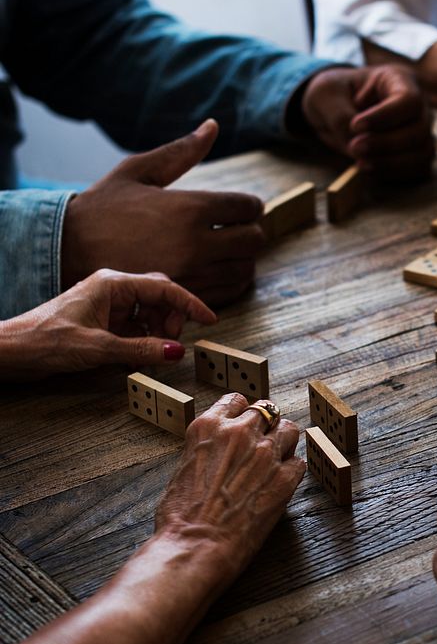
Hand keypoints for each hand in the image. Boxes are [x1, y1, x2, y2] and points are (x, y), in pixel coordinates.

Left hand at [0, 269, 215, 379]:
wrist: (12, 351)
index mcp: (113, 285)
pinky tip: (135, 359)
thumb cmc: (46, 341)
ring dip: (156, 334)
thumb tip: (177, 352)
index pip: (164, 289)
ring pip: (148, 315)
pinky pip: (134, 328)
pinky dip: (141, 342)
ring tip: (151, 355)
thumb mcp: (99, 348)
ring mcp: (107, 306)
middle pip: (159, 298)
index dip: (190, 304)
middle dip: (172, 320)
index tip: (209, 320)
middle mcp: (113, 290)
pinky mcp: (102, 322)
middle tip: (173, 343)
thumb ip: (141, 349)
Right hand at [61, 120, 265, 306]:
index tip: (241, 207)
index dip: (250, 205)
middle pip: (254, 240)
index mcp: (189, 207)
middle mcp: (195, 243)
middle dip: (250, 231)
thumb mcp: (138, 171)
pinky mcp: (184, 297)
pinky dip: (231, 281)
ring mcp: (192, 274)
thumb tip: (213, 126)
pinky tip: (215, 268)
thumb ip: (180, 152)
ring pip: (245, 269)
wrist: (66, 251)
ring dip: (242, 257)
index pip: (248, 206)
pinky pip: (229, 292)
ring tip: (225, 248)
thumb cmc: (102, 207)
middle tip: (235, 227)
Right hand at [155, 394, 305, 587]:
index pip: (236, 401)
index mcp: (209, 427)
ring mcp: (266, 453)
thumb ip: (207, 449)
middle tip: (262, 442)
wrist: (195, 546)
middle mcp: (240, 433)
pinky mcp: (285, 477)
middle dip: (266, 425)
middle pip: (267, 411)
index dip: (242, 413)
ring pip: (289, 430)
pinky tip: (279, 483)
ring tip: (274, 461)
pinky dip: (291, 471)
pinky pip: (298, 463)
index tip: (243, 424)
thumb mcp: (184, 467)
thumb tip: (219, 452)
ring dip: (283, 442)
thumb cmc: (180, 516)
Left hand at [301, 65, 435, 181]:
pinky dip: (396, 173)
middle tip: (354, 148)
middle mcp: (417, 105)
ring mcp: (420, 130)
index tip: (356, 126)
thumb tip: (357, 147)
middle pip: (420, 129)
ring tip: (361, 164)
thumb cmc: (335, 94)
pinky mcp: (416, 153)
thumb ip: (340, 117)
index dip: (386, 117)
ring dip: (393, 163)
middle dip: (387, 144)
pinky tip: (370, 169)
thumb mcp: (327, 95)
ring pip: (424, 151)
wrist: (336, 108)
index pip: (408, 100)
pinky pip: (419, 168)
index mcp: (399, 80)